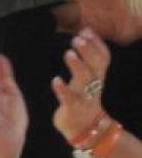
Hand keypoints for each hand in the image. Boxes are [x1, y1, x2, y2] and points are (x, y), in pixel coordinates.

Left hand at [52, 27, 112, 144]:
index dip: (97, 43)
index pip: (103, 56)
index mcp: (98, 76)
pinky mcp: (73, 108)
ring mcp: (84, 96)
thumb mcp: (88, 76)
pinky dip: (63, 89)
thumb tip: (83, 32)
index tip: (86, 30)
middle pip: (96, 65)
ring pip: (85, 79)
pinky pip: (69, 99)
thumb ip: (87, 57)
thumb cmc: (82, 97)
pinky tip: (55, 80)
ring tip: (68, 53)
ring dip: (77, 65)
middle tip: (76, 38)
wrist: (84, 127)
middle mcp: (94, 84)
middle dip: (88, 51)